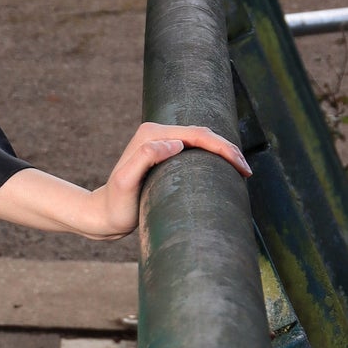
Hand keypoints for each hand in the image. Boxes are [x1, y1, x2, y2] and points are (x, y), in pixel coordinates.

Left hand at [91, 121, 250, 238]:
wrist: (102, 215)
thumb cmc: (115, 204)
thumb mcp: (126, 183)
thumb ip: (145, 158)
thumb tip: (176, 143)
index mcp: (152, 135)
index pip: (198, 135)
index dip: (223, 149)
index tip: (241, 168)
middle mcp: (156, 133)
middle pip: (203, 134)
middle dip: (229, 149)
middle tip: (246, 172)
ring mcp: (160, 142)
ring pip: (201, 140)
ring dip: (223, 151)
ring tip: (241, 171)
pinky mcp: (163, 153)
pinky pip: (194, 149)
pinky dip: (212, 156)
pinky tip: (223, 169)